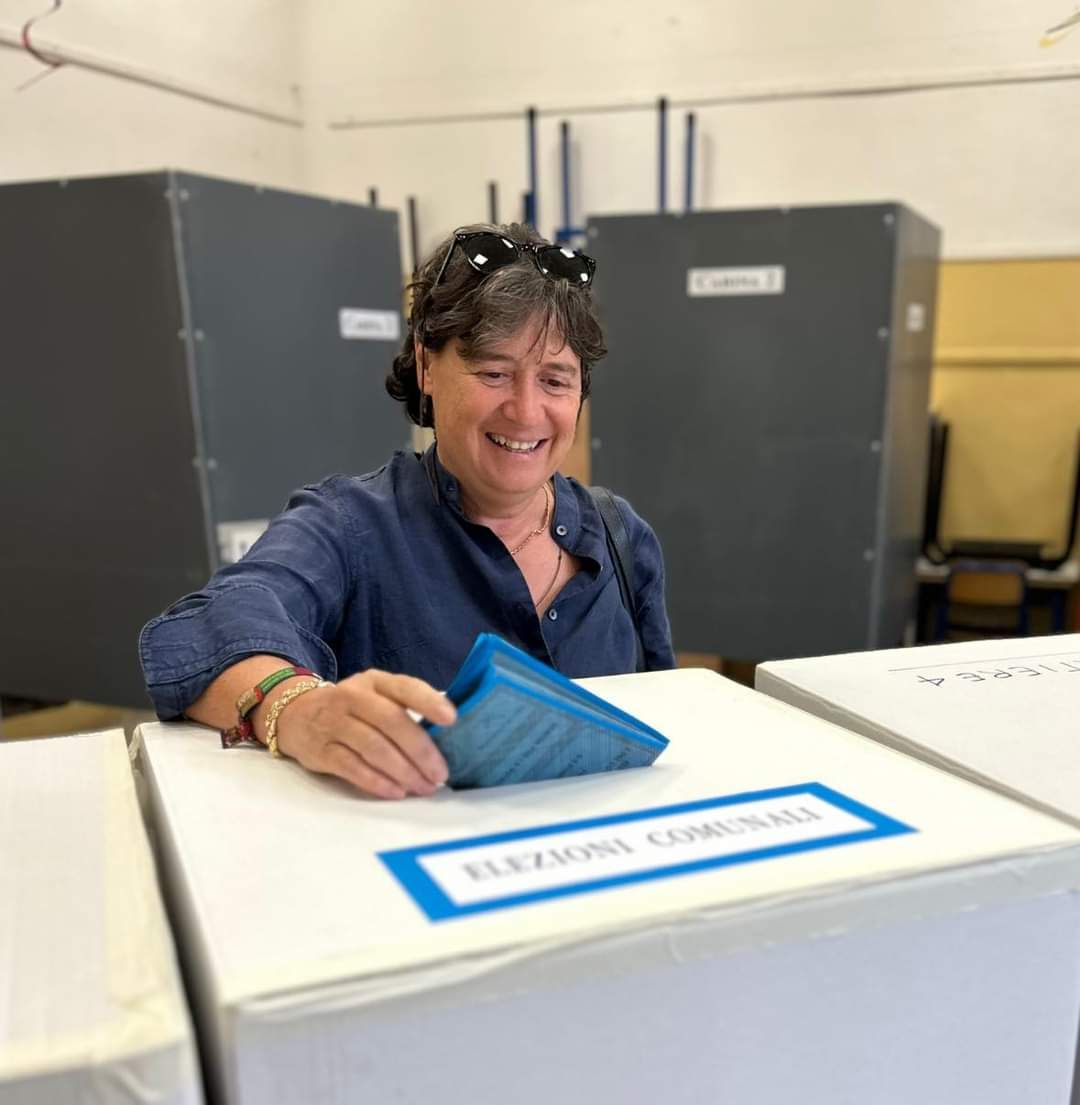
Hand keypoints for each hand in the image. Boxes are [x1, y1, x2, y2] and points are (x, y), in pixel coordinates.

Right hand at [273, 670, 455, 798]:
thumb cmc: (351, 708)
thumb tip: (446, 736)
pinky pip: (352, 767)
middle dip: (420, 751)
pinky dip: (377, 781)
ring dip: (403, 771)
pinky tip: (396, 792)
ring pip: (374, 747)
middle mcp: (353, 697)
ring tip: (423, 787)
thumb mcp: (374, 694)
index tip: (452, 719)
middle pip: (391, 722)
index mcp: (374, 682)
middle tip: (440, 774)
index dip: (429, 702)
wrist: (294, 714)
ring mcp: (334, 723)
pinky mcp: (321, 750)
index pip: (405, 687)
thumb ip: (404, 708)